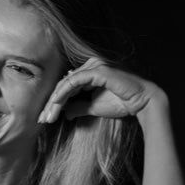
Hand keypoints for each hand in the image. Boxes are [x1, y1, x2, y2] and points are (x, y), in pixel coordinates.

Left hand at [38, 57, 163, 123]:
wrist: (142, 102)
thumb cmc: (121, 103)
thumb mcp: (93, 107)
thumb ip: (78, 108)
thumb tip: (64, 113)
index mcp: (89, 71)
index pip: (66, 87)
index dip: (54, 104)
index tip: (45, 119)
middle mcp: (90, 65)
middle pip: (63, 85)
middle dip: (51, 104)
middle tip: (41, 120)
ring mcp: (94, 65)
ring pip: (66, 84)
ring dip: (55, 101)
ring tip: (48, 116)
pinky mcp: (98, 70)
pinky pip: (74, 81)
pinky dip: (64, 93)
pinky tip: (56, 104)